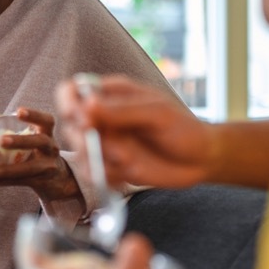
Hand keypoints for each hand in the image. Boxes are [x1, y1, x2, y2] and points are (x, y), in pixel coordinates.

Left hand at [0, 107, 81, 202]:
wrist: (61, 180)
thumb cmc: (41, 155)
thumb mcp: (37, 143)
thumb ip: (19, 137)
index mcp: (48, 134)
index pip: (47, 121)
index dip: (34, 115)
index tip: (19, 112)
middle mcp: (51, 149)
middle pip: (41, 141)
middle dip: (21, 141)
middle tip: (2, 141)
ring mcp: (48, 167)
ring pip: (28, 168)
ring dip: (4, 170)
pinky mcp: (41, 182)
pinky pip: (19, 181)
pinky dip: (1, 181)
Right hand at [56, 76, 214, 188]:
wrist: (201, 160)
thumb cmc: (182, 128)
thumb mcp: (156, 114)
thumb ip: (121, 111)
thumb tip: (86, 105)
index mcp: (110, 94)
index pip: (72, 91)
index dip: (68, 103)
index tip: (81, 118)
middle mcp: (103, 118)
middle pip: (70, 124)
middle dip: (82, 137)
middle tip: (101, 145)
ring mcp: (106, 144)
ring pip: (80, 152)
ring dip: (96, 160)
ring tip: (126, 160)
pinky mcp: (111, 166)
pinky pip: (95, 173)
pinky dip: (106, 177)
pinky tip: (126, 174)